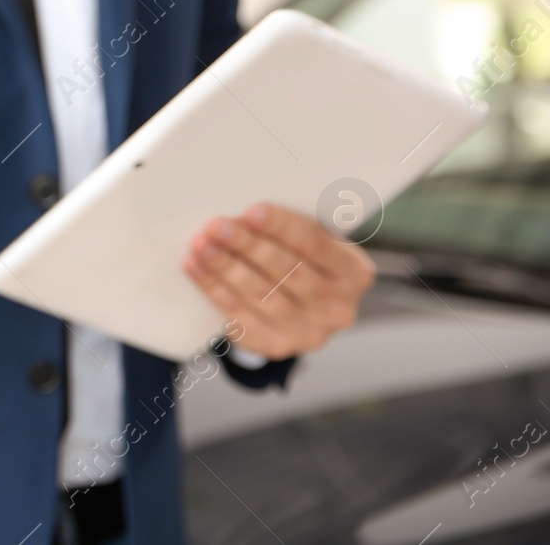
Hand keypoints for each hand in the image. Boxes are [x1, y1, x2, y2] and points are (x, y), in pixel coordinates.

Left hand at [183, 204, 375, 360]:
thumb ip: (294, 226)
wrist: (303, 308)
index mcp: (354, 272)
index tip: (252, 211)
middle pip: (287, 271)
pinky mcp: (276, 345)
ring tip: (201, 244)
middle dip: (247, 246)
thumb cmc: (303, 259)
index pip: (315, 244)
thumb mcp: (315, 240)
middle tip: (217, 226)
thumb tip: (244, 204)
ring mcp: (308, 332)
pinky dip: (213, 289)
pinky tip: (195, 267)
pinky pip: (239, 315)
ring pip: (260, 295)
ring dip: (225, 267)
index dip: (282, 227)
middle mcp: (338, 308)